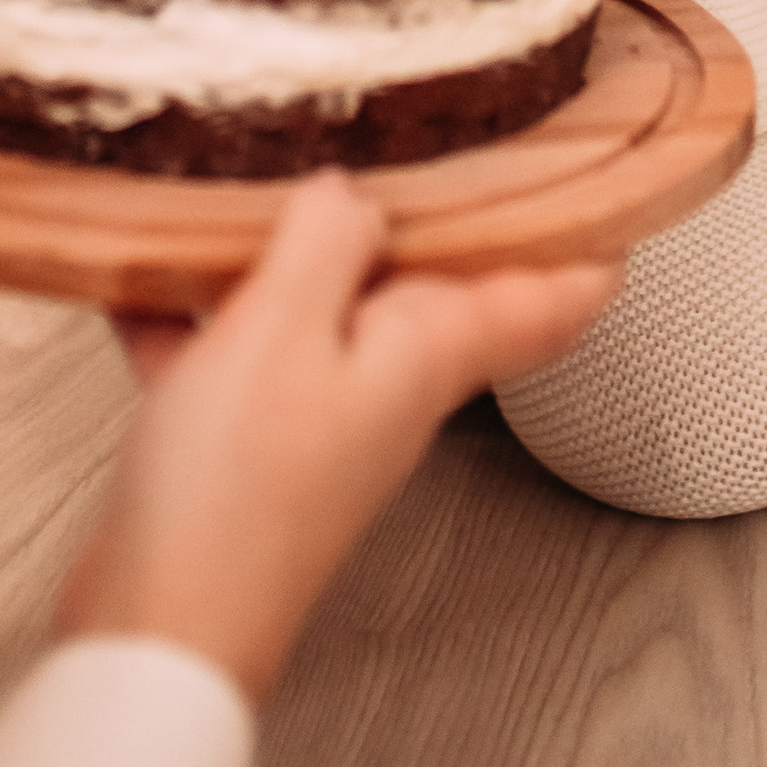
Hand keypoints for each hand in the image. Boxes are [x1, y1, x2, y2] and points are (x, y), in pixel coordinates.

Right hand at [57, 174, 619, 701]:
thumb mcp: (279, 331)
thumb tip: (354, 192)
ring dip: (299, 251)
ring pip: (328, 307)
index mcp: (424, 358)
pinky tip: (148, 275)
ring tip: (268, 176)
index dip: (588, 243)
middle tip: (439, 136)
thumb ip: (325, 244)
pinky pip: (237, 349)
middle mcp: (386, 386)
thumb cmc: (231, 500)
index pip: (545, 300)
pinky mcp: (249, 441)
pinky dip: (202, 311)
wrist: (160, 630)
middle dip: (435, 213)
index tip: (618, 186)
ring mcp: (318, 415)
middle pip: (434, 287)